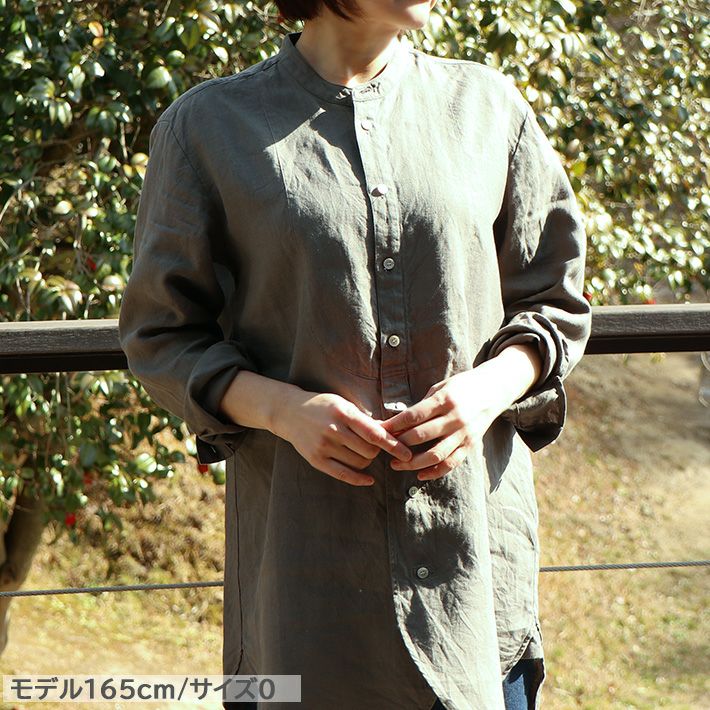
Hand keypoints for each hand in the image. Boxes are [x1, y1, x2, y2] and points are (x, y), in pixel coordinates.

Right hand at [273, 390, 412, 486]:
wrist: (289, 412)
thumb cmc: (322, 406)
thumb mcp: (343, 405)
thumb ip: (364, 419)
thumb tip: (390, 432)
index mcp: (343, 413)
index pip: (374, 433)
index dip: (393, 445)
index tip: (407, 453)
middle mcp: (333, 430)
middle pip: (369, 450)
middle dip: (378, 451)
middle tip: (375, 446)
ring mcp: (323, 446)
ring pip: (359, 463)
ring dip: (367, 461)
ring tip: (363, 452)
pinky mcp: (316, 459)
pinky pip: (343, 474)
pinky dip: (359, 479)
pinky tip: (369, 479)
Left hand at [378, 368, 502, 480]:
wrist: (493, 390)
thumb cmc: (461, 387)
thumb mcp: (440, 387)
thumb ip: (422, 405)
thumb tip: (397, 422)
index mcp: (444, 400)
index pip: (413, 415)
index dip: (394, 425)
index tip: (378, 430)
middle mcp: (455, 418)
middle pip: (421, 436)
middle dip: (399, 443)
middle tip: (383, 447)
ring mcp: (464, 434)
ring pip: (435, 454)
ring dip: (412, 463)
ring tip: (395, 464)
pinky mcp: (471, 445)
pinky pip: (451, 464)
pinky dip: (435, 472)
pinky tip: (419, 474)